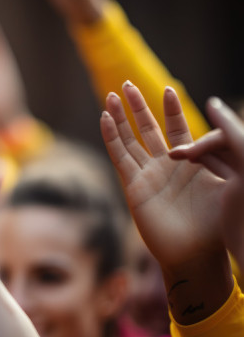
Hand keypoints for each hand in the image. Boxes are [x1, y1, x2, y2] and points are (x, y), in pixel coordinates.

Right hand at [101, 82, 231, 321]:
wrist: (198, 252)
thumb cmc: (219, 222)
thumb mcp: (233, 177)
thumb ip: (230, 148)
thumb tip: (224, 116)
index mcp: (190, 163)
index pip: (177, 128)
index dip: (171, 109)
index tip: (168, 89)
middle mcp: (166, 167)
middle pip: (147, 129)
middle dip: (137, 106)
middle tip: (125, 85)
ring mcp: (148, 175)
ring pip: (130, 139)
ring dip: (119, 117)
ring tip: (110, 95)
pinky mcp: (134, 186)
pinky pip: (120, 157)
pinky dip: (112, 137)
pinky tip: (105, 119)